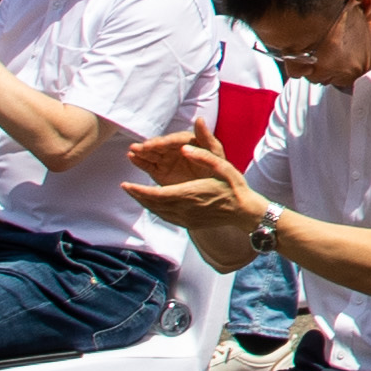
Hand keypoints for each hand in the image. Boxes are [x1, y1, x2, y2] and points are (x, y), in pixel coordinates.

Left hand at [126, 130, 253, 237]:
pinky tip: (152, 205)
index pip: (157, 194)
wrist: (244, 212)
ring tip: (135, 194)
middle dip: (137, 195)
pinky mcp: (189, 223)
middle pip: (154, 204)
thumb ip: (203, 156)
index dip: (139, 190)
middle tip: (125, 187)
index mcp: (191, 193)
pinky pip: (166, 217)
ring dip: (144, 203)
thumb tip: (184, 147)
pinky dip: (155, 210)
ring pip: (158, 212)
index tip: (126, 184)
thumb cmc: (235, 187)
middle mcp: (185, 208)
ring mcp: (187, 218)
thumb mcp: (223, 166)